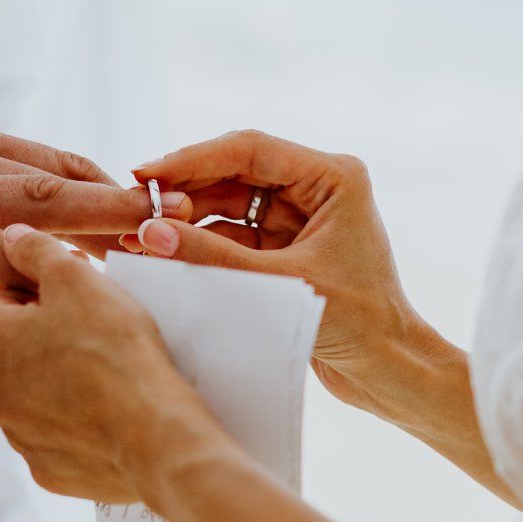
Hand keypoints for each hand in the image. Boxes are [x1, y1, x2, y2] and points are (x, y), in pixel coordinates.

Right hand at [0, 120, 186, 303]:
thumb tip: (12, 278)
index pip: (57, 165)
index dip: (116, 189)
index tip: (168, 216)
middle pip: (65, 177)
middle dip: (131, 202)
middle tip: (192, 225)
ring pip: (36, 205)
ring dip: (102, 224)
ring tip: (159, 247)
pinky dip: (29, 261)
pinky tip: (66, 282)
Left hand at [0, 226, 216, 503]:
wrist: (154, 435)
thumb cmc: (115, 350)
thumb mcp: (77, 278)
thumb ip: (36, 250)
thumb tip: (10, 236)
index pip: (9, 301)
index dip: (48, 293)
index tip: (84, 297)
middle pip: (20, 352)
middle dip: (52, 340)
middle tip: (101, 335)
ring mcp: (17, 437)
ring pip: (39, 396)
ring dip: (64, 383)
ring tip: (111, 376)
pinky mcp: (47, 472)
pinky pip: (61, 439)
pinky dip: (80, 427)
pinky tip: (112, 415)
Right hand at [129, 129, 433, 409]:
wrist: (387, 372)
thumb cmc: (356, 324)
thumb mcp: (278, 284)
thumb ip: (213, 256)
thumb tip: (149, 233)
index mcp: (332, 177)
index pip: (250, 149)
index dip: (192, 159)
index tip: (146, 174)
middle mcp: (316, 188)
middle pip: (233, 171)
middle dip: (184, 189)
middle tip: (135, 205)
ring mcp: (298, 217)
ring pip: (227, 203)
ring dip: (188, 218)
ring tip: (142, 236)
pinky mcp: (283, 247)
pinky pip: (231, 234)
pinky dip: (200, 243)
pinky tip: (164, 253)